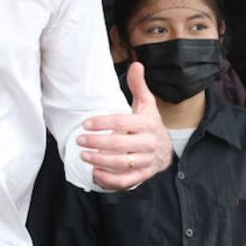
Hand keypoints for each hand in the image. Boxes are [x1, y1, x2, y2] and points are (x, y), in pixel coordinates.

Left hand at [76, 62, 172, 189]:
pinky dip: (110, 179)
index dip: (102, 123)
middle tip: (79, 140)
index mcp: (147, 123)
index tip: (85, 123)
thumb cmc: (150, 123)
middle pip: (119, 144)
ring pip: (121, 163)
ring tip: (83, 155)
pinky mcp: (143, 175)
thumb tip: (136, 64)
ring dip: (100, 160)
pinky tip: (95, 173)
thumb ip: (139, 85)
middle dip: (96, 142)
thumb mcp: (146, 103)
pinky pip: (126, 180)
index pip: (122, 122)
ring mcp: (146, 161)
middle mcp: (148, 143)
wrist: (166, 149)